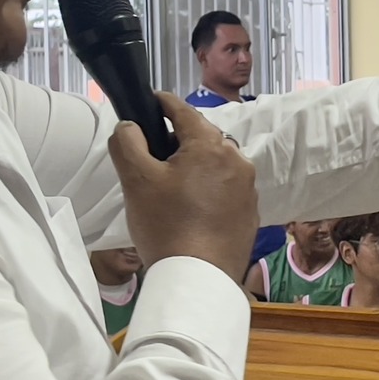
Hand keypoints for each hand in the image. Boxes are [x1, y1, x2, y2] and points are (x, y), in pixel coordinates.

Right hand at [110, 94, 255, 275]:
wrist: (199, 278)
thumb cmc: (167, 225)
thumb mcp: (136, 180)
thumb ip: (127, 142)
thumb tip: (130, 127)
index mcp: (210, 145)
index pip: (184, 111)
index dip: (163, 103)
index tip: (151, 101)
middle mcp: (237, 161)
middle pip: (202, 138)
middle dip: (179, 140)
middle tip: (153, 157)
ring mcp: (248, 188)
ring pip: (217, 164)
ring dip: (196, 166)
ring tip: (172, 186)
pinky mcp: (250, 213)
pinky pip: (226, 190)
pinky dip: (209, 190)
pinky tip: (192, 209)